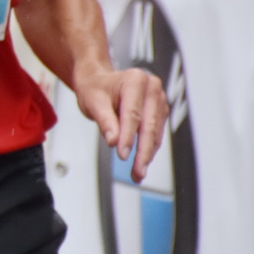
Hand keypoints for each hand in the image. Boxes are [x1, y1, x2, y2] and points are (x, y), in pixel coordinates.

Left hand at [74, 66, 168, 182]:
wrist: (99, 81)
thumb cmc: (95, 88)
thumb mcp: (93, 102)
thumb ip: (105, 121)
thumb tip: (115, 141)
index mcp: (135, 81)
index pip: (133, 114)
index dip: (128, 136)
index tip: (122, 155)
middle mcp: (152, 88)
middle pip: (149, 125)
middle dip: (143, 151)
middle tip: (137, 172)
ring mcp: (159, 99)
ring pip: (155, 132)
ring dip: (148, 154)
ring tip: (138, 173)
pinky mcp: (159, 111)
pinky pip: (156, 133)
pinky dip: (149, 148)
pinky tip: (142, 162)